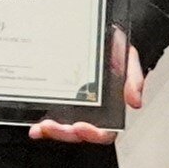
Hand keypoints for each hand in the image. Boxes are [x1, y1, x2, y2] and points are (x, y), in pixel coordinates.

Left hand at [29, 31, 145, 144]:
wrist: (101, 32)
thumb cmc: (115, 48)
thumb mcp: (128, 58)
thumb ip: (134, 79)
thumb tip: (135, 102)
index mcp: (111, 108)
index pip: (105, 132)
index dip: (93, 134)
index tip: (80, 127)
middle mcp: (92, 111)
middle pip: (79, 133)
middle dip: (64, 133)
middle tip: (51, 126)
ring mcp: (75, 107)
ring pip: (64, 129)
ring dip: (51, 131)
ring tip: (40, 127)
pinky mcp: (61, 99)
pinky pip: (52, 115)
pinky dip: (42, 123)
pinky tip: (33, 124)